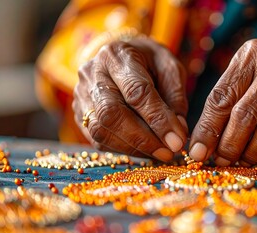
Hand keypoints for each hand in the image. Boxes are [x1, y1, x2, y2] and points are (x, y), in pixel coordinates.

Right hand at [73, 38, 187, 161]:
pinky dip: (123, 149)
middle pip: (111, 113)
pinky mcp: (79, 115)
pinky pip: (97, 139)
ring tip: (159, 152)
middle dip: (143, 138)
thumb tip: (177, 133)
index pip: (136, 91)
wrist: (122, 56)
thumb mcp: (170, 68)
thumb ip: (176, 97)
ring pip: (101, 130)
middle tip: (168, 152)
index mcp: (117, 56)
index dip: (158, 119)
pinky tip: (144, 149)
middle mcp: (93, 74)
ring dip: (133, 147)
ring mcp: (81, 95)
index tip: (177, 140)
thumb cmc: (150, 61)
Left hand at [189, 39, 256, 166]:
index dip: (207, 129)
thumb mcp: (251, 70)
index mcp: (250, 57)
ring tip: (244, 161)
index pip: (221, 98)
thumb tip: (204, 141)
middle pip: (244, 116)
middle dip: (229, 146)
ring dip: (252, 154)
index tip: (198, 152)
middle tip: (222, 160)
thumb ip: (229, 99)